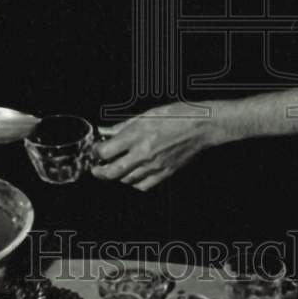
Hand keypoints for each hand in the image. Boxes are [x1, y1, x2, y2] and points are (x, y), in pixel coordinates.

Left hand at [91, 101, 218, 190]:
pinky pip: (143, 185)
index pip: (105, 152)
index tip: (95, 150)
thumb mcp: (146, 114)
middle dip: (99, 172)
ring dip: (117, 176)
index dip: (96, 152)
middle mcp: (143, 153)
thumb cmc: (177, 115)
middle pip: (112, 172)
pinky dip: (134, 182)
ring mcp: (154, 166)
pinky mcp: (164, 173)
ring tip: (116, 168)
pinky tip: (134, 174)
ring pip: (126, 180)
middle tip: (96, 169)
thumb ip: (124, 126)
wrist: (201, 126)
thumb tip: (108, 132)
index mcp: (137, 135)